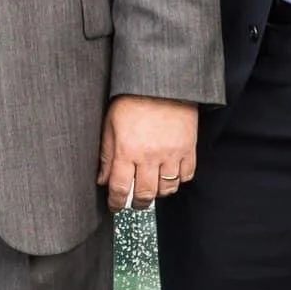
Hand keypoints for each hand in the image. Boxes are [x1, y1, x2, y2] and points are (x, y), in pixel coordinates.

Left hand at [97, 96, 198, 212]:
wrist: (162, 82)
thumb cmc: (132, 100)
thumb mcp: (111, 124)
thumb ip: (106, 154)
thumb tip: (102, 179)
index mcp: (126, 150)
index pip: (120, 188)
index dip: (116, 203)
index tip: (115, 206)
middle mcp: (149, 155)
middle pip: (145, 195)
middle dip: (138, 203)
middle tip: (135, 202)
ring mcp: (171, 153)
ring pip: (167, 189)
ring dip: (158, 193)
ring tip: (153, 186)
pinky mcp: (188, 148)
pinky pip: (186, 176)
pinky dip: (178, 180)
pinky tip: (170, 174)